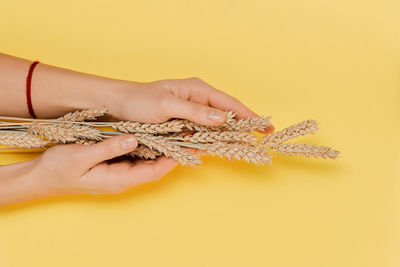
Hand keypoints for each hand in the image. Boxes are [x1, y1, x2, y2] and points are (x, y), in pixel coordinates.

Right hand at [0, 134, 178, 205]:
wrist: (40, 177)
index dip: (172, 159)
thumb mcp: (81, 156)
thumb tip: (133, 139)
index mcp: (118, 180)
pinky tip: (153, 134)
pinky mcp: (113, 166)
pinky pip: (135, 157)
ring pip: (146, 161)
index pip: (153, 171)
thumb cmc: (58, 169)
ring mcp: (118, 173)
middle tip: (188, 135)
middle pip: (154, 166)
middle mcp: (122, 179)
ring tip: (177, 133)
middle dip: (172, 153)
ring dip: (161, 148)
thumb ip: (108, 148)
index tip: (186, 145)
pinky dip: (146, 146)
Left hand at [101, 77, 273, 132]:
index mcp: (197, 90)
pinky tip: (215, 150)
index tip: (265, 128)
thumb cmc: (139, 101)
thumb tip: (221, 119)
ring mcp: (191, 113)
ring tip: (239, 149)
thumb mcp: (166, 104)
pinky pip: (201, 135)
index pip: (229, 103)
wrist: (118, 106)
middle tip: (257, 143)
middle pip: (226, 116)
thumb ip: (193, 111)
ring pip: (215, 127)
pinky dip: (208, 142)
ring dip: (226, 137)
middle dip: (241, 128)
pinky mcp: (183, 125)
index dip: (248, 115)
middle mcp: (197, 100)